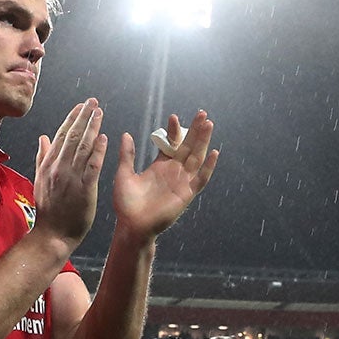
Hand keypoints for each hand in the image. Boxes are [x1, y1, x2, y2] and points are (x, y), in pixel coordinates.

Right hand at [32, 98, 107, 249]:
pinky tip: (104, 138)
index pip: (61, 135)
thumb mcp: (41, 180)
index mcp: (49, 164)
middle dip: (84, 116)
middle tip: (93, 102)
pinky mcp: (84, 189)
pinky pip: (92, 166)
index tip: (81, 105)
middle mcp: (59, 167)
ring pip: (82, 147)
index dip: (72, 118)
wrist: (52, 234)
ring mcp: (71, 177)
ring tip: (99, 112)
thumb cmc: (49, 210)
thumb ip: (42, 157)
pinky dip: (98, 151)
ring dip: (92, 128)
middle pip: (72, 136)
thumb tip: (43, 137)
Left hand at [112, 111, 219, 240]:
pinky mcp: (187, 194)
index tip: (173, 116)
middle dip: (194, 130)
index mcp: (160, 166)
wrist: (132, 225)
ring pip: (196, 157)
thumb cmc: (126, 204)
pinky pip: (201, 179)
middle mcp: (173, 171)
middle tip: (201, 113)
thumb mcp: (124, 174)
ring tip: (209, 124)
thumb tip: (126, 135)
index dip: (173, 130)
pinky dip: (208, 167)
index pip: (171, 143)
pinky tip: (214, 153)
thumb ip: (127, 155)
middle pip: (188, 146)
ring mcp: (182, 182)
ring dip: (203, 141)